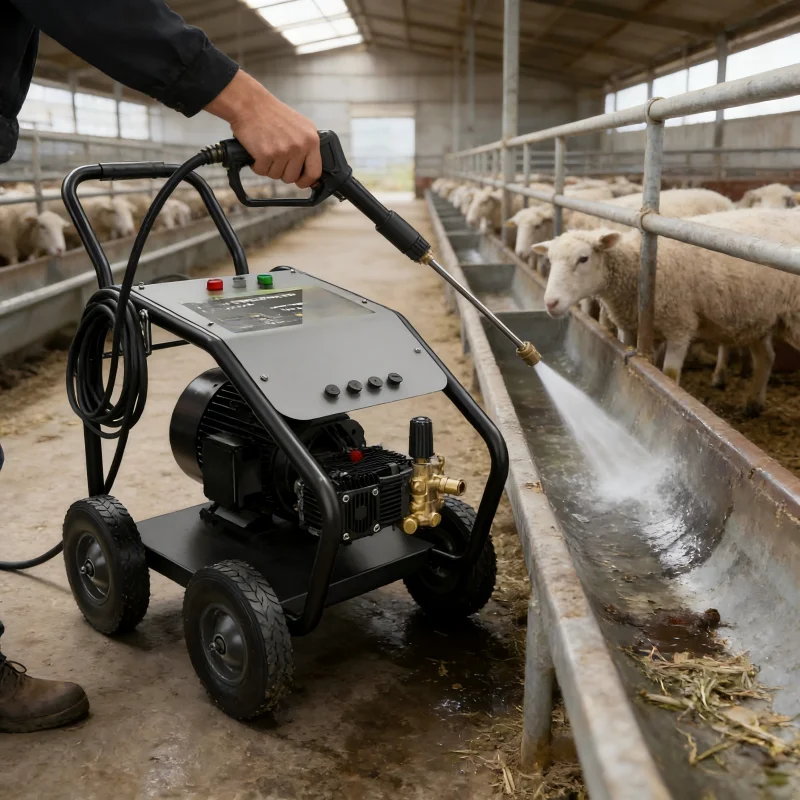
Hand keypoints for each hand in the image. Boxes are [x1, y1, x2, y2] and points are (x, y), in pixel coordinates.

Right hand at [205, 70, 320, 188]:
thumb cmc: (272, 115)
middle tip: (275, 157)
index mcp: (311, 139)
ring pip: (276, 175)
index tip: (300, 182)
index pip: (315, 172)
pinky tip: (257, 151)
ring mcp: (284, 150)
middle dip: (282, 172)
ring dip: (268, 167)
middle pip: (292, 177)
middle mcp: (300, 146)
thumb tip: (312, 176)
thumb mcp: (299, 127)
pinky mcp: (266, 154)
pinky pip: (262, 171)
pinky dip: (257, 165)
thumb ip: (307, 148)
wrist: (250, 103)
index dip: (306, 181)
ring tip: (265, 149)